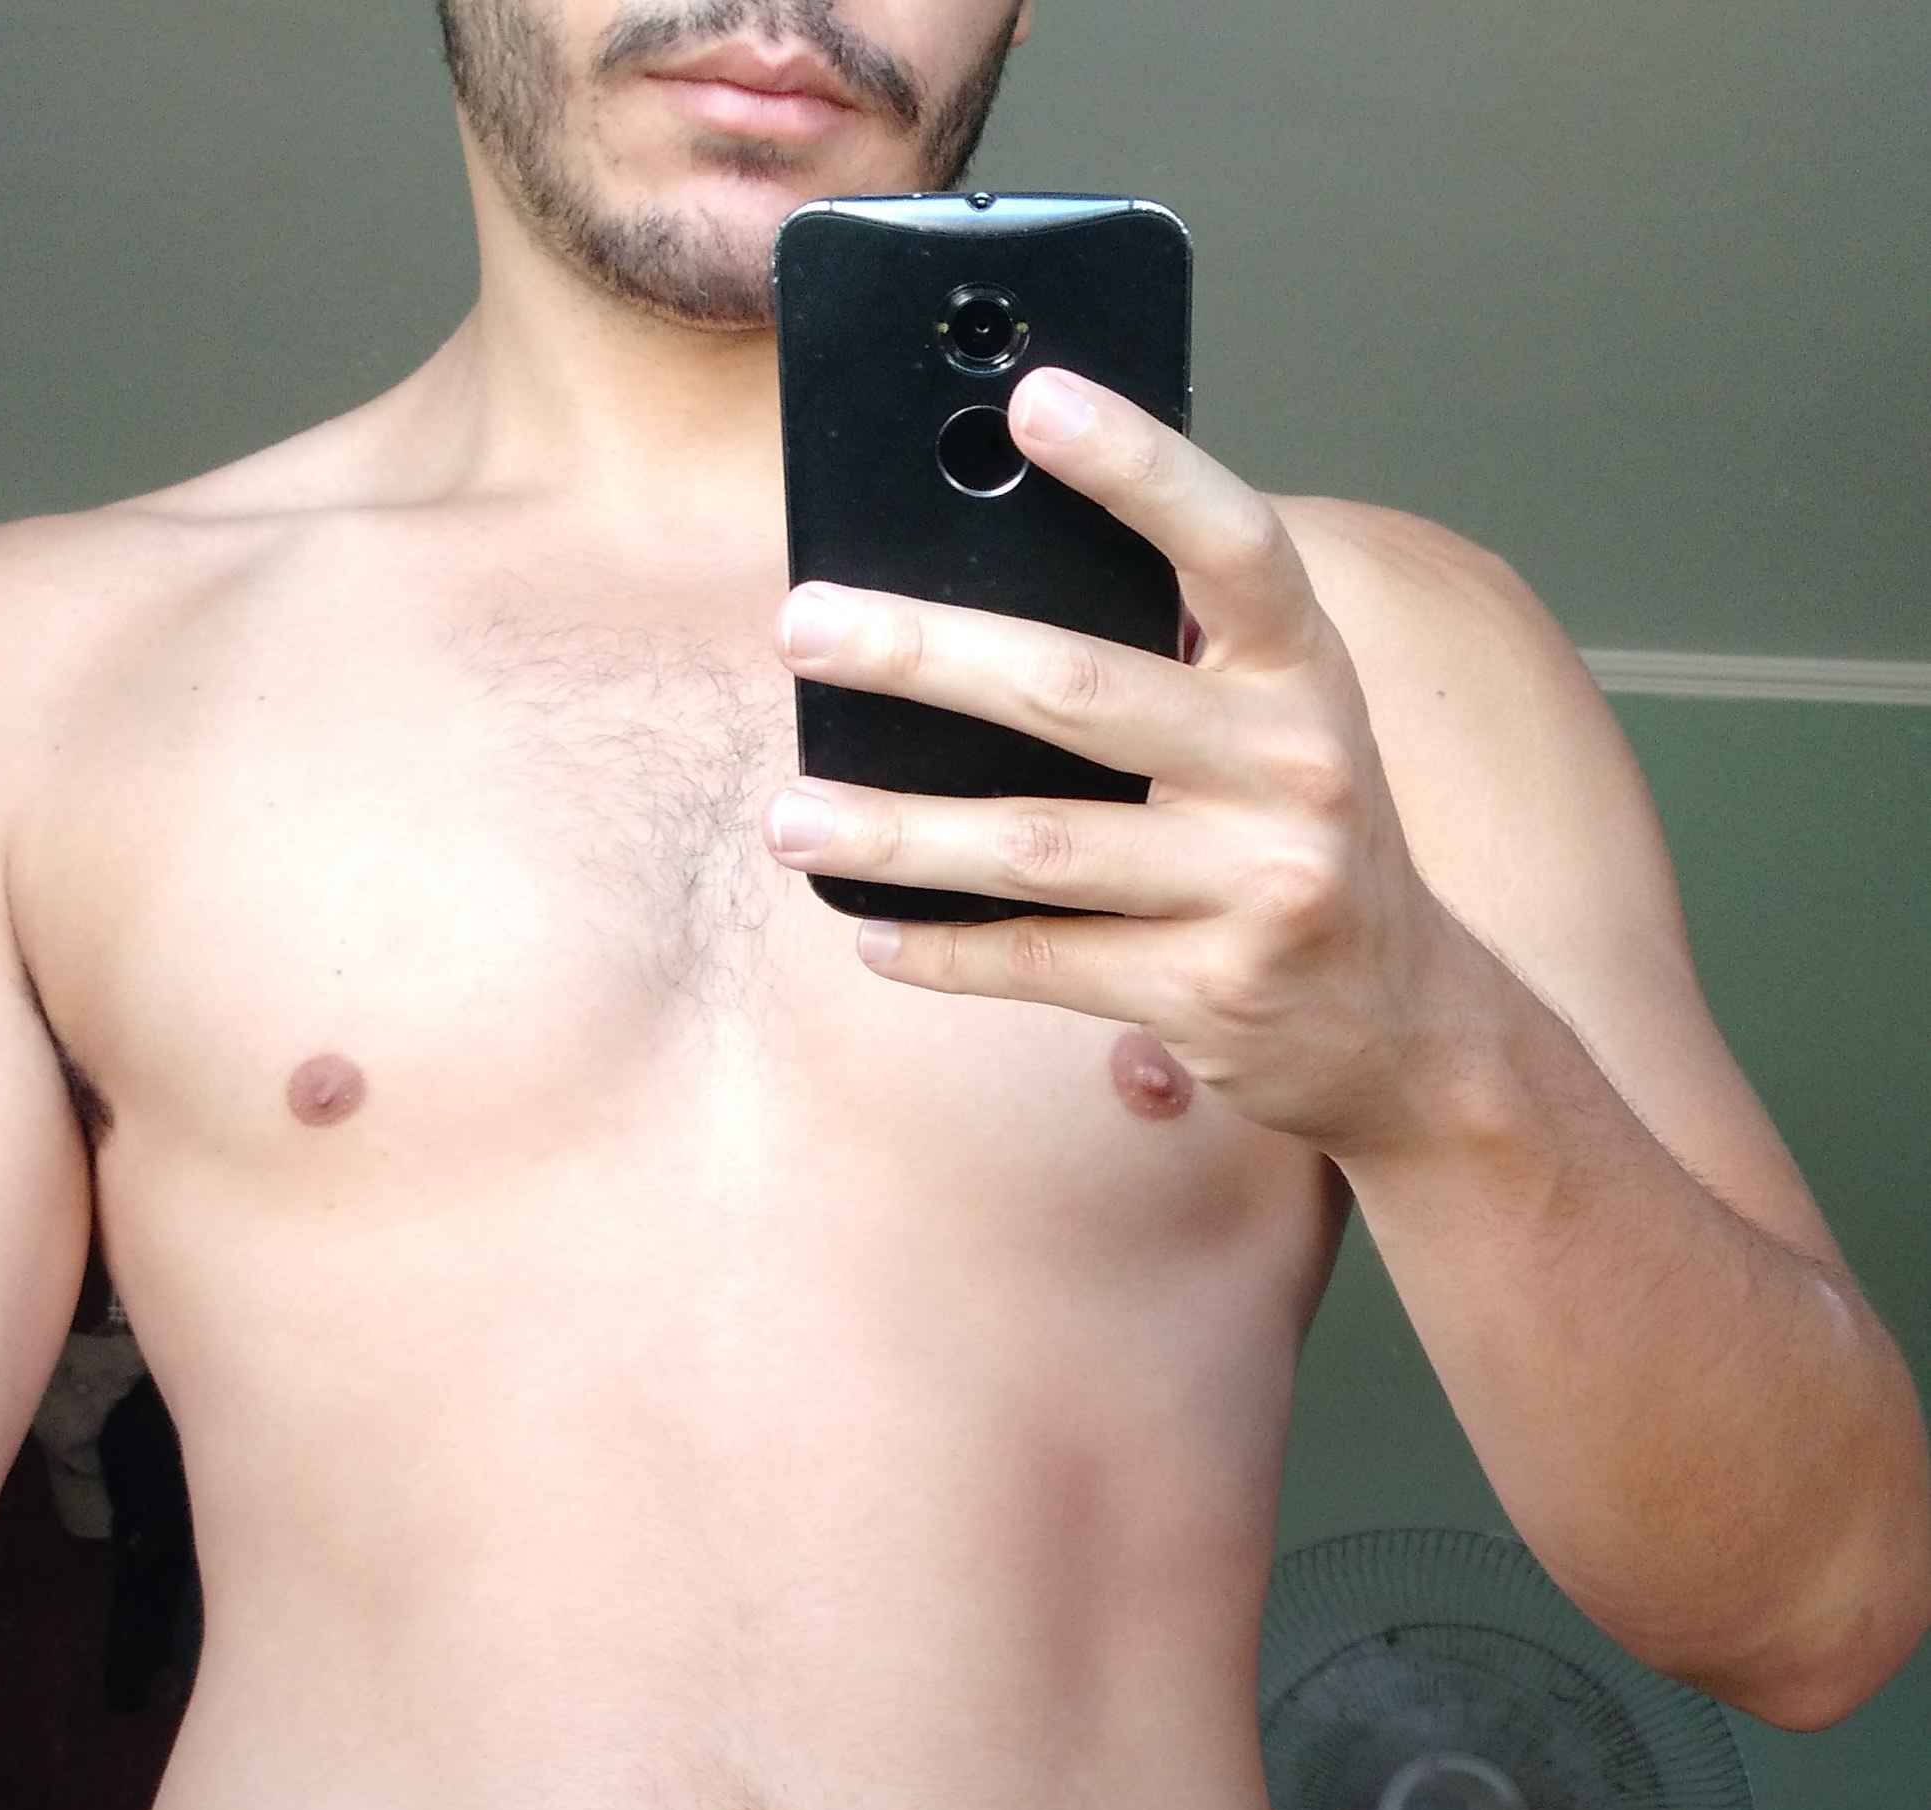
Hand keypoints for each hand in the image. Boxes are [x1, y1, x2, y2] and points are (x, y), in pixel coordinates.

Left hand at [766, 369, 1461, 1158]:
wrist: (1405, 1025)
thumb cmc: (1300, 842)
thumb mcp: (1277, 728)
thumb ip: (1178, 662)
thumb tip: (980, 590)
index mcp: (1307, 671)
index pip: (1229, 542)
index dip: (1137, 463)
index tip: (1032, 400)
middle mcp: (1294, 768)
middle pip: (1077, 691)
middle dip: (923, 655)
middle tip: (804, 627)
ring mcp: (1256, 888)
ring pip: (1036, 845)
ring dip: (895, 831)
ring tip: (789, 816)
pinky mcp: (1209, 994)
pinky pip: (1043, 961)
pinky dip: (944, 950)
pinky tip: (871, 928)